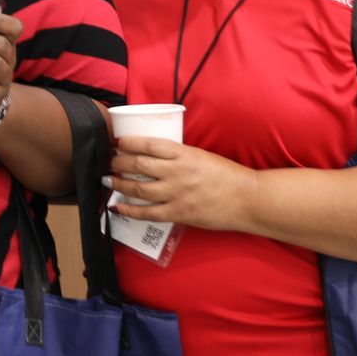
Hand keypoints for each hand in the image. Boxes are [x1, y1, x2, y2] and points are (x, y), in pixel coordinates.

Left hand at [107, 136, 257, 231]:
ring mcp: (177, 194)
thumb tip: (152, 155)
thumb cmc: (227, 175)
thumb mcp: (201, 156)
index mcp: (185, 154)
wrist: (248, 199)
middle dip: (118, 162)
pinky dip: (129, 209)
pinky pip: (147, 212)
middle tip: (109, 161)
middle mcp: (178, 172)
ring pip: (138, 188)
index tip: (117, 142)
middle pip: (138, 164)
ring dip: (119, 183)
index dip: (128, 142)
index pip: (148, 144)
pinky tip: (117, 206)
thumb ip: (178, 156)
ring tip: (108, 179)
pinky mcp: (179, 213)